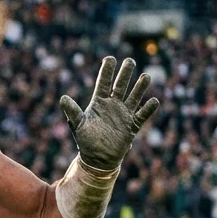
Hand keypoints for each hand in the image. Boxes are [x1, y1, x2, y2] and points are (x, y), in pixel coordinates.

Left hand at [60, 56, 159, 170]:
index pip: (103, 82)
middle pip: (121, 85)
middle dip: (126, 73)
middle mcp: (113, 105)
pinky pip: (143, 115)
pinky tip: (153, 100)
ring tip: (146, 76)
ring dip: (140, 87)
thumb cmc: (86, 141)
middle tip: (130, 60)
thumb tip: (63, 98)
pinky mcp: (132, 125)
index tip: (110, 58)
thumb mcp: (78, 125)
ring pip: (134, 96)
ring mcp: (124, 114)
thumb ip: (73, 111)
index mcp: (99, 102)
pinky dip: (148, 108)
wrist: (98, 159)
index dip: (107, 71)